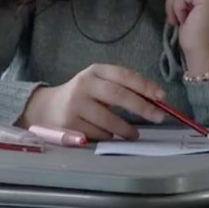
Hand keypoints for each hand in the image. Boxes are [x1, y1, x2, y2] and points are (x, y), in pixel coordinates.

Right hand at [17, 64, 166, 140]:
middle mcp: (84, 85)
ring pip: (108, 119)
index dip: (145, 85)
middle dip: (142, 107)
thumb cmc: (83, 95)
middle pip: (118, 95)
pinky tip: (109, 135)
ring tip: (134, 134)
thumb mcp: (99, 83)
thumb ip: (123, 86)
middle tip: (158, 117)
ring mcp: (75, 105)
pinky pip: (97, 133)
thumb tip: (155, 99)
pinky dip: (108, 136)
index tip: (162, 96)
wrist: (46, 107)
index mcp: (95, 71)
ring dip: (125, 129)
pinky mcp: (69, 124)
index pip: (124, 75)